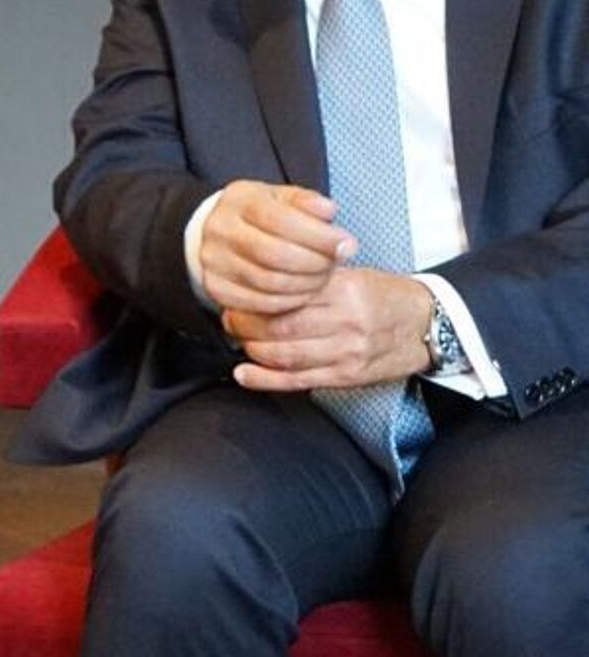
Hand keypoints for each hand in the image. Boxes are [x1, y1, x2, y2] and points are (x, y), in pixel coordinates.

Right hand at [199, 180, 356, 314]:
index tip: (348, 245)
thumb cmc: (262, 214)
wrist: (220, 232)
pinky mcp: (216, 288)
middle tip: (336, 264)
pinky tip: (304, 293)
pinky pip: (258, 303)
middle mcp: (219, 230)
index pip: (279, 219)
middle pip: (272, 253)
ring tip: (323, 277)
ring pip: (267, 281)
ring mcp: (213, 261)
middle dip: (314, 262)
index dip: (318, 236)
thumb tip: (329, 212)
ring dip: (305, 284)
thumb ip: (307, 202)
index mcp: (238, 200)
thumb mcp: (283, 198)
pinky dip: (288, 302)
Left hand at [225, 267, 432, 390]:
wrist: (427, 326)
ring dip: (251, 350)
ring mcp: (346, 354)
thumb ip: (315, 278)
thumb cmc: (385, 297)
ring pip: (284, 356)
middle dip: (245, 325)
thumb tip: (266, 276)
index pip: (288, 295)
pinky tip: (244, 373)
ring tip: (239, 340)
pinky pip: (297, 381)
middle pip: (280, 328)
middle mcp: (347, 323)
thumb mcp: (355, 275)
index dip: (254, 298)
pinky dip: (264, 380)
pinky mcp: (346, 377)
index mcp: (346, 291)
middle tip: (230, 318)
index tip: (237, 294)